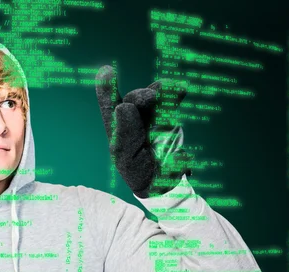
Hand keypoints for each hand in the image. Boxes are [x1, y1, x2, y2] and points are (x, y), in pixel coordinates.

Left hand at [95, 65, 193, 197]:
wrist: (164, 183)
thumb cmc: (139, 172)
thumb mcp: (128, 158)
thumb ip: (126, 133)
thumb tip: (123, 106)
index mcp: (118, 129)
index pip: (110, 107)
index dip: (107, 90)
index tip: (107, 71)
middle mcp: (134, 119)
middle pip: (135, 100)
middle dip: (142, 96)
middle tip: (152, 97)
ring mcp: (153, 118)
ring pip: (155, 98)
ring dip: (162, 91)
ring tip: (174, 88)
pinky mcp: (171, 121)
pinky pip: (171, 104)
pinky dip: (174, 95)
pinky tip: (181, 89)